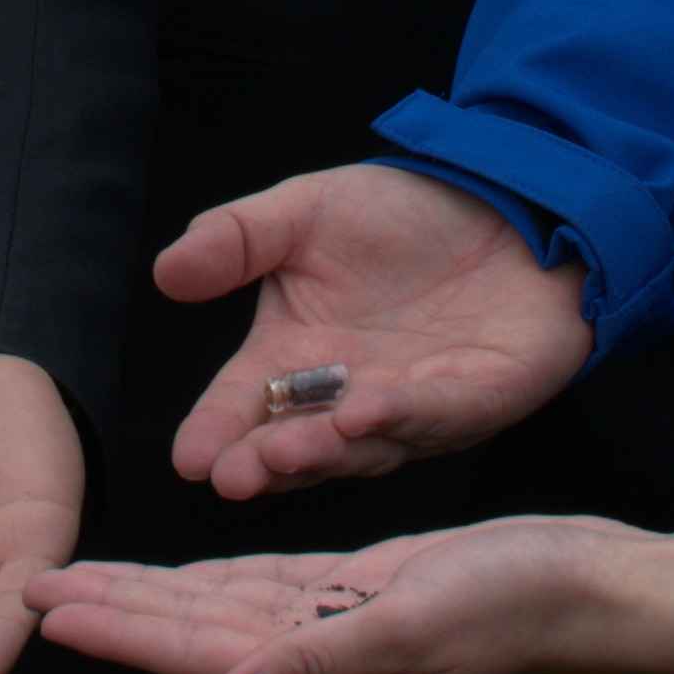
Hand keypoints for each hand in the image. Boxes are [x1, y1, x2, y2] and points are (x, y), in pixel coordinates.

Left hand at [25, 516, 673, 673]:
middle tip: (24, 587)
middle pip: (187, 633)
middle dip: (108, 613)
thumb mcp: (417, 623)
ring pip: (217, 609)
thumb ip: (319, 662)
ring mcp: (338, 627)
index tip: (42, 612)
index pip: (193, 653)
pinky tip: (175, 574)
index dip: (116, 632)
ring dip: (146, 596)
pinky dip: (212, 578)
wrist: (595, 589)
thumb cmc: (519, 602)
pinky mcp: (363, 592)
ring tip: (77, 580)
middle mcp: (316, 660)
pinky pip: (266, 586)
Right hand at [154, 163, 593, 501]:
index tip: (188, 458)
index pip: (246, 407)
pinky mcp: (479, 399)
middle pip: (300, 444)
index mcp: (299, 359)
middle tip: (232, 475)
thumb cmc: (404, 215)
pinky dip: (402, 416)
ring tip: (285, 451)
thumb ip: (237, 240)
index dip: (217, 433)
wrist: (508, 198)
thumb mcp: (306, 211)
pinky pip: (437, 413)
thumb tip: (165, 272)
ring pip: (366, 446)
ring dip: (325, 451)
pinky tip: (365, 412)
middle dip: (267, 463)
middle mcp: (351, 398)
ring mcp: (415, 408)